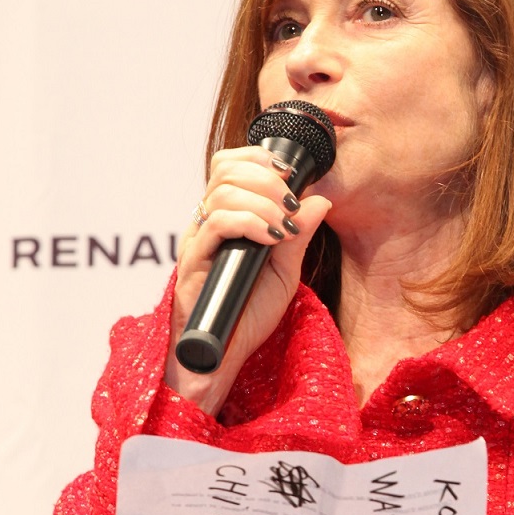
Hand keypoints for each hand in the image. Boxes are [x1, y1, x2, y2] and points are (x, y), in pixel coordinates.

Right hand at [165, 145, 331, 414]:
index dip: (260, 159)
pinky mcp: (192, 260)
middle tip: (291, 203)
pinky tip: (271, 238)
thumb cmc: (247, 316)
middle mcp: (207, 223)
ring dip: (263, 201)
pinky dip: (250, 223)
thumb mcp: (284, 272)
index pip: (231, 166)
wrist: (222, 356)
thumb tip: (321, 199)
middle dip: (266, 177)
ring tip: (284, 226)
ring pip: (223, 191)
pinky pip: (217, 223)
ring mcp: (198, 239)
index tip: (291, 175)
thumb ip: (298, 235)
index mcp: (225, 219)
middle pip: (225, 169)